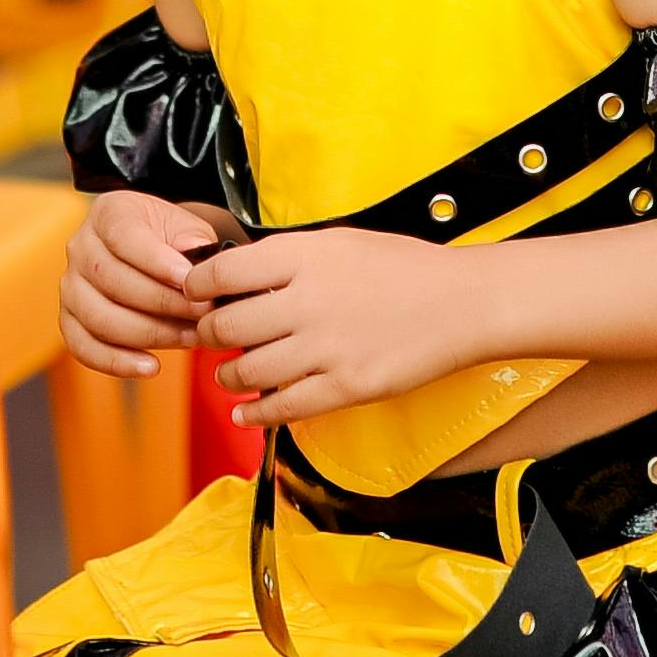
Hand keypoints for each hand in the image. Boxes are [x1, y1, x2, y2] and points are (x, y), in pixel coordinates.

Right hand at [63, 191, 220, 375]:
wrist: (150, 253)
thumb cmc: (169, 241)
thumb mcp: (186, 229)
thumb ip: (194, 242)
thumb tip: (199, 259)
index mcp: (109, 214)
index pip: (125, 237)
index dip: (157, 262)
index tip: (189, 281)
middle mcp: (81, 247)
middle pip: (112, 280)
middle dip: (162, 303)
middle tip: (201, 315)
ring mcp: (70, 285)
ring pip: (99, 317)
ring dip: (149, 334)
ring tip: (188, 338)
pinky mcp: (69, 319)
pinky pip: (83, 346)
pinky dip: (116, 362)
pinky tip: (151, 366)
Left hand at [189, 227, 481, 427]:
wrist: (461, 303)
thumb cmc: (404, 268)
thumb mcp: (340, 241)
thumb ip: (289, 257)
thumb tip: (240, 275)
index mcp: (304, 256)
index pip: (223, 272)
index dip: (198, 286)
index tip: (195, 294)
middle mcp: (308, 301)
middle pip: (228, 325)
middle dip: (209, 335)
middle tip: (211, 336)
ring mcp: (326, 347)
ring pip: (249, 370)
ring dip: (229, 376)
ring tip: (229, 375)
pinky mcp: (345, 386)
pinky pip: (284, 407)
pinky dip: (255, 414)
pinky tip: (245, 412)